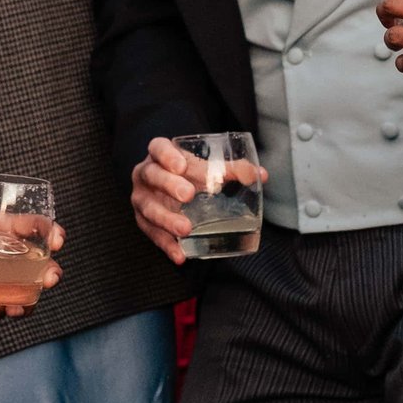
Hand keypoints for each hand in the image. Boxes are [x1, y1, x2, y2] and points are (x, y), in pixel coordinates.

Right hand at [129, 138, 267, 265]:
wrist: (166, 188)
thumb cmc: (187, 174)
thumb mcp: (204, 167)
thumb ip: (231, 169)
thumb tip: (261, 175)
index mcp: (160, 155)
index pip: (158, 148)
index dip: (166, 155)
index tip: (181, 165)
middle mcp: (146, 174)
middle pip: (152, 176)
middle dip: (169, 185)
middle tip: (188, 195)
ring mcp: (142, 198)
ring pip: (148, 208)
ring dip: (167, 219)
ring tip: (186, 229)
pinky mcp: (143, 221)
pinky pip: (152, 234)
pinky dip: (166, 245)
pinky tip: (180, 255)